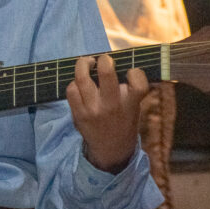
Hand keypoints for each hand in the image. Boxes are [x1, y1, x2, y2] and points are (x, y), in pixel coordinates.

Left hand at [65, 53, 146, 173]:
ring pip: (82, 78)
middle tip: (104, 59)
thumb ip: (128, 90)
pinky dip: (74, 82)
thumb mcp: (134, 108)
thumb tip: (116, 64)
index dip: (136, 73)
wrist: (111, 149)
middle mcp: (112, 106)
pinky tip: (80, 82)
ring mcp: (93, 110)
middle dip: (104, 60)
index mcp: (130, 104)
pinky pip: (71, 90)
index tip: (131, 71)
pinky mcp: (78, 114)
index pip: (138, 84)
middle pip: (106, 74)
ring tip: (87, 62)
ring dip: (83, 65)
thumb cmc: (124, 122)